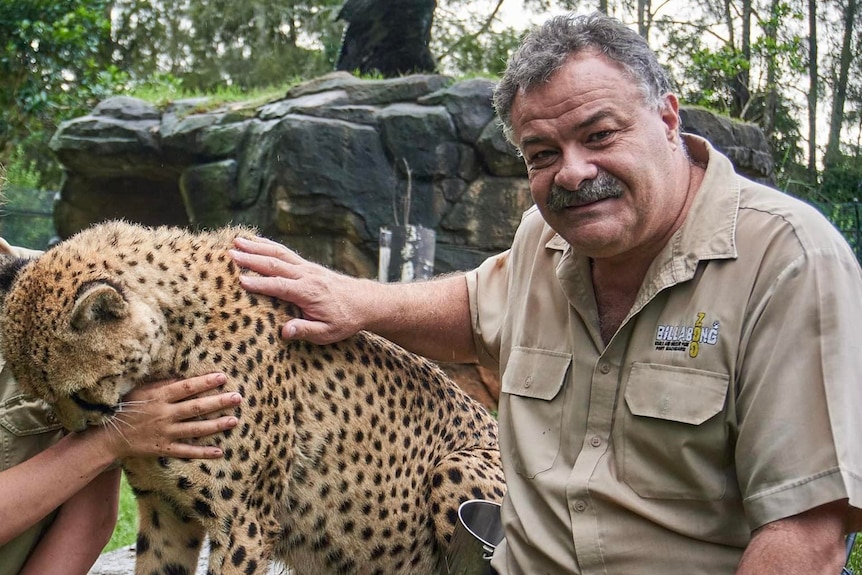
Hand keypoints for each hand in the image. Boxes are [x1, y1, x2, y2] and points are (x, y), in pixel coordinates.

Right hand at [96, 372, 240, 459]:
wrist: (109, 436)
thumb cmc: (126, 408)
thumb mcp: (141, 390)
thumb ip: (162, 384)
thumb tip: (184, 375)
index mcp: (159, 397)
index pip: (187, 387)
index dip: (205, 382)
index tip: (223, 377)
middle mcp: (164, 415)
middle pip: (196, 408)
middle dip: (218, 402)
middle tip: (238, 398)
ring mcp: (165, 433)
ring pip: (195, 429)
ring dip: (216, 425)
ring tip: (234, 420)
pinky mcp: (163, 448)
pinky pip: (186, 451)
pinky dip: (203, 452)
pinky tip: (219, 451)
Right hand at [230, 236, 368, 343]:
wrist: (365, 302)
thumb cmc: (345, 320)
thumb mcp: (328, 333)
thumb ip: (305, 331)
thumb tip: (284, 331)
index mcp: (309, 293)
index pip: (280, 286)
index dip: (260, 284)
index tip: (240, 280)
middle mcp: (306, 276)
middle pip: (276, 265)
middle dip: (252, 259)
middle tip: (230, 254)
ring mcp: (307, 268)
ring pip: (279, 254)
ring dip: (257, 247)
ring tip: (236, 241)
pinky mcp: (307, 266)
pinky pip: (285, 253)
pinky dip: (269, 245)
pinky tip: (256, 241)